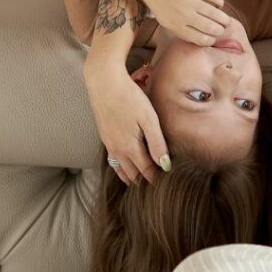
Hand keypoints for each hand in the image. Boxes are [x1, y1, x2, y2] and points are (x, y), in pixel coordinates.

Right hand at [84, 62, 168, 185]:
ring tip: (142, 183)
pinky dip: (122, 167)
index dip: (157, 179)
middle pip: (132, 174)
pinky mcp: (104, 136)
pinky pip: (113, 159)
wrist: (104, 82)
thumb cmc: (129, 98)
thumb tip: (165, 165)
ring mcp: (108, 143)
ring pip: (120, 169)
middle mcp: (117, 150)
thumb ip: (157, 143)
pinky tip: (127, 166)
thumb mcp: (149, 120)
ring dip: (131, 177)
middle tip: (156, 188)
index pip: (146, 171)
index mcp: (129, 148)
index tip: (167, 186)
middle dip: (144, 181)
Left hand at [139, 0, 229, 45]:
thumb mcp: (167, 23)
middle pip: (210, 28)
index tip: (214, 38)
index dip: (211, 40)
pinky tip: (219, 5)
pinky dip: (219, 3)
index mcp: (176, 27)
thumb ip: (182, 31)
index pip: (200, 39)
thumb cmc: (160, 5)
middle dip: (220, 31)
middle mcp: (184, 16)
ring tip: (226, 21)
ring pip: (215, 14)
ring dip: (224, 19)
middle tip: (222, 30)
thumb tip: (203, 37)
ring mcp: (191, 1)